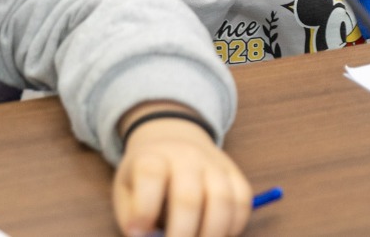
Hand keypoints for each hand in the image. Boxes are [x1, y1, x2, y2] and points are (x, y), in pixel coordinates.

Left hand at [113, 114, 251, 236]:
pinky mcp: (235, 175)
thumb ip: (133, 219)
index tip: (138, 232)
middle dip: (182, 234)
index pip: (150, 174)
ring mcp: (215, 164)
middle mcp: (186, 157)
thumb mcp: (127, 190)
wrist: (173, 142)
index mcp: (153, 157)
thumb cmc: (147, 178)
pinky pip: (242, 202)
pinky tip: (218, 236)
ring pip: (223, 200)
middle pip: (188, 196)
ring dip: (212, 234)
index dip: (144, 208)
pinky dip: (234, 227)